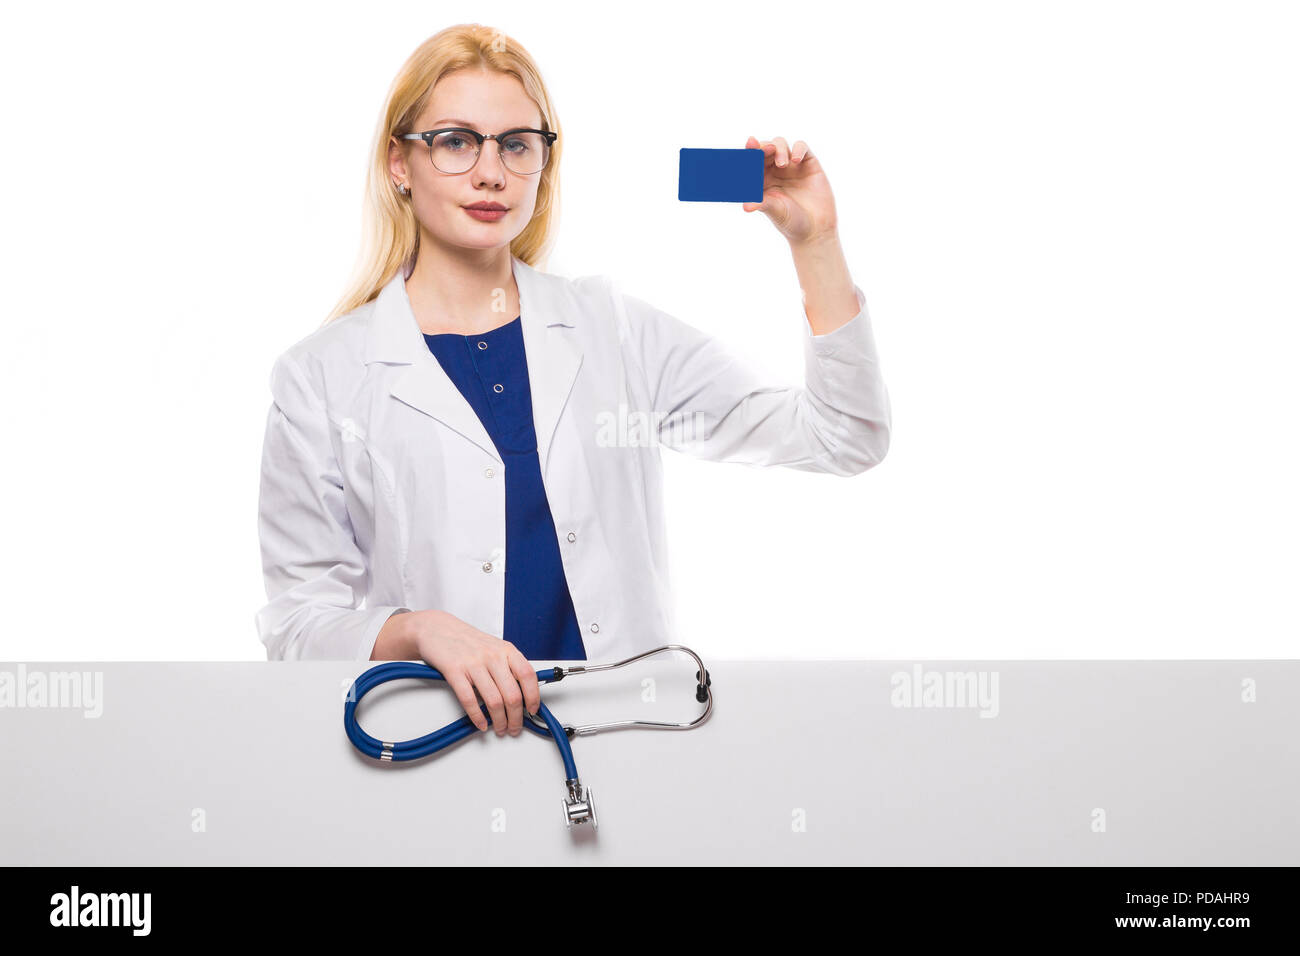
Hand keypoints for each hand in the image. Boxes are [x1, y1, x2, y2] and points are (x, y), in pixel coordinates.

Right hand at [406, 610, 541, 736]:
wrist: (438, 629)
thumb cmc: (467, 640)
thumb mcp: (495, 647)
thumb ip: (509, 667)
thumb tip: (523, 693)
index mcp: (506, 650)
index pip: (528, 676)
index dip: (533, 697)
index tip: (533, 710)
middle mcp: (492, 656)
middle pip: (512, 695)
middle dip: (516, 718)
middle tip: (514, 727)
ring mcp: (473, 663)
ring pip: (494, 701)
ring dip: (499, 721)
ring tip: (499, 728)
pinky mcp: (454, 671)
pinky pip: (469, 700)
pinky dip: (477, 717)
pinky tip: (481, 723)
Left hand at [742, 135, 838, 246]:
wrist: (815, 228)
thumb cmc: (791, 221)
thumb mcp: (774, 211)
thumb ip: (761, 203)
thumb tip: (745, 207)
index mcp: (760, 179)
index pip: (751, 161)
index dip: (749, 151)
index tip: (749, 145)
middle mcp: (774, 170)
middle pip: (765, 149)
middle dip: (763, 147)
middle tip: (765, 150)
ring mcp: (791, 165)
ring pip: (780, 144)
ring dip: (778, 149)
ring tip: (782, 164)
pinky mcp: (808, 163)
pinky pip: (801, 147)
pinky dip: (798, 149)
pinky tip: (795, 160)